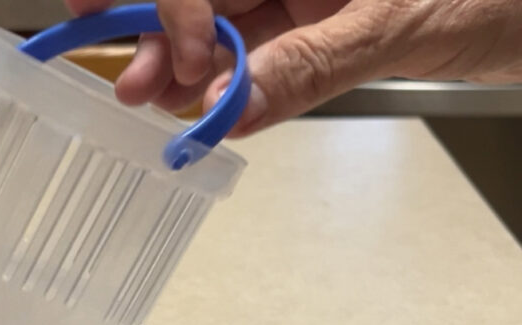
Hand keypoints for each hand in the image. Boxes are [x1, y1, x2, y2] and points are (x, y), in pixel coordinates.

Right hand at [65, 0, 521, 135]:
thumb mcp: (398, 21)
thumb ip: (312, 64)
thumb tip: (234, 105)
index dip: (177, 6)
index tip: (184, 63)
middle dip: (158, 32)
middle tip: (134, 86)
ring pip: (219, 20)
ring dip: (181, 63)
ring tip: (158, 103)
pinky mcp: (311, 21)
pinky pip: (255, 50)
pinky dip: (225, 81)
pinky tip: (200, 103)